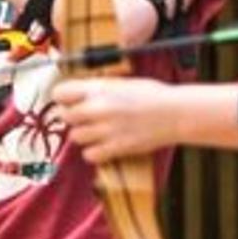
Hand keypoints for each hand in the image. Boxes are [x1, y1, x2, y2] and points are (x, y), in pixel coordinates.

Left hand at [52, 77, 183, 163]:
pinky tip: (104, 146)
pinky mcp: (117, 147)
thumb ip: (97, 89)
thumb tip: (78, 94)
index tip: (68, 101)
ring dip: (84, 135)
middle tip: (85, 118)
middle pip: (65, 116)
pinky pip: (89, 154)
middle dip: (73, 117)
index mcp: (98, 89)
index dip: (62, 98)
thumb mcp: (121, 83)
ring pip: (75, 136)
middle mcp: (98, 108)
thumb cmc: (153, 95)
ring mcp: (106, 129)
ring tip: (98, 132)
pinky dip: (94, 153)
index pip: (60, 93)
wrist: (177, 113)